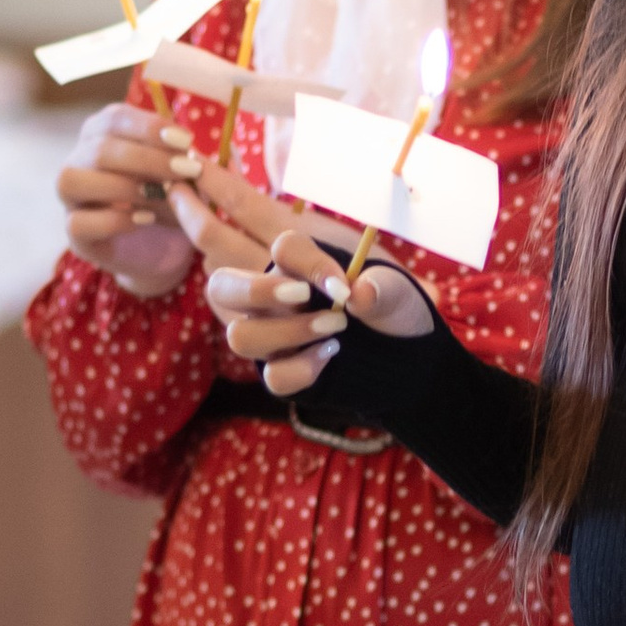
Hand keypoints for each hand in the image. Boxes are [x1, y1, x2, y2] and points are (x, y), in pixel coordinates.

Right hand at [58, 100, 202, 296]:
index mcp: (104, 133)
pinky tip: (145, 219)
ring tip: (164, 197)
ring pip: (73, 180)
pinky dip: (114, 220)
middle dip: (147, 159)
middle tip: (185, 171)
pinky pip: (78, 222)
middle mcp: (79, 160)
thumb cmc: (174, 200)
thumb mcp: (188, 174)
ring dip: (125, 187)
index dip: (149, 126)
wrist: (163, 248)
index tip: (186, 141)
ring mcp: (70, 197)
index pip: (115, 117)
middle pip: (99, 148)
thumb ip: (194, 157)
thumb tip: (209, 151)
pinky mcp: (74, 233)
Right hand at [205, 214, 430, 397]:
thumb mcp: (397, 294)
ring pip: (240, 336)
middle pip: (222, 286)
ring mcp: (271, 337)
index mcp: (297, 266)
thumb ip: (382, 288)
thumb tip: (360, 292)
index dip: (309, 263)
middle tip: (300, 295)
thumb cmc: (389, 311)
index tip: (343, 285)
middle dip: (255, 289)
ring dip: (287, 332)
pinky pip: (272, 376)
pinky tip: (331, 356)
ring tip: (334, 328)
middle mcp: (272, 299)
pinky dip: (303, 368)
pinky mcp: (281, 371)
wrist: (403, 356)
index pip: (282, 249)